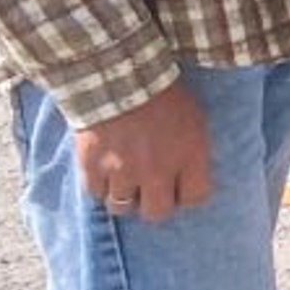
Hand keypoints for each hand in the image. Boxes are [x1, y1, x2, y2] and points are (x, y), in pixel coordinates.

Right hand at [75, 82, 211, 223]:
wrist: (119, 77)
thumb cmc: (163, 94)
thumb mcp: (193, 119)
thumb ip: (193, 151)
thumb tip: (190, 175)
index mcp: (189, 156)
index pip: (196, 198)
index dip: (187, 195)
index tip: (180, 189)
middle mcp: (157, 171)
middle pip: (157, 213)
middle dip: (154, 203)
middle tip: (149, 191)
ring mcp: (123, 172)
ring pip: (122, 207)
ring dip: (124, 195)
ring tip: (124, 180)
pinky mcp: (93, 169)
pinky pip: (95, 194)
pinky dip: (99, 186)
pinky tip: (103, 172)